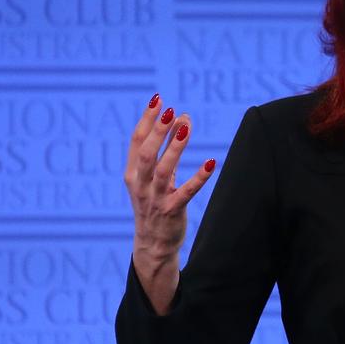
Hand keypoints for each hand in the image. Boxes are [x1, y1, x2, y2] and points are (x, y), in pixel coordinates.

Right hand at [123, 93, 215, 309]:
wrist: (152, 244)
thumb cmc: (154, 204)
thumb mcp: (152, 177)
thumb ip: (164, 150)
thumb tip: (180, 118)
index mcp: (132, 173)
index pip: (136, 141)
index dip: (147, 120)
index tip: (159, 99)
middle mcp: (139, 184)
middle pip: (146, 153)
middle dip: (158, 131)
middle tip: (172, 110)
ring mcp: (154, 199)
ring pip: (163, 170)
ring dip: (175, 148)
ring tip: (186, 127)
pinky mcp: (171, 212)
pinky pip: (185, 193)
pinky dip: (198, 178)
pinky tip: (212, 163)